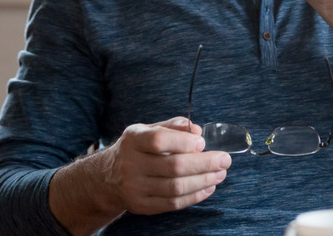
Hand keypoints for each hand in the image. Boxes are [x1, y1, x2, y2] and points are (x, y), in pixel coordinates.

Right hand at [102, 117, 230, 215]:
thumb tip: (196, 129)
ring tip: (220, 173)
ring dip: (204, 181)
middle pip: (173, 166)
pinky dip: (195, 196)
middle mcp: (131, 164)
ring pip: (175, 188)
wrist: (107, 178)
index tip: (202, 143)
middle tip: (224, 160)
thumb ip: (173, 126)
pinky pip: (173, 204)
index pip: (159, 140)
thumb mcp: (148, 130)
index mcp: (133, 140)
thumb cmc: (137, 149)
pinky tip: (208, 187)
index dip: (184, 142)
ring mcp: (135, 187)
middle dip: (204, 163)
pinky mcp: (141, 205)